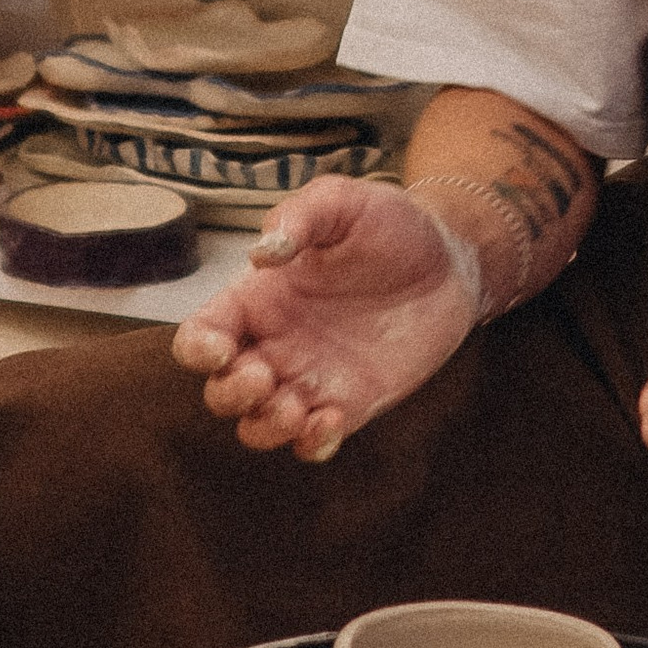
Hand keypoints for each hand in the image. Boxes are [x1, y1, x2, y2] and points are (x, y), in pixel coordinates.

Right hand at [172, 176, 478, 460]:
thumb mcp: (343, 202)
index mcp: (259, 299)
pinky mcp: (350, 404)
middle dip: (230, 394)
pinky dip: (310, 445)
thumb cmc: (390, 224)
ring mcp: (310, 378)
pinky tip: (332, 420)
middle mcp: (275, 344)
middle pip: (220, 392)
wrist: (451, 259)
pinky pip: (311, 444)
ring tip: (296, 407)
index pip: (200, 336)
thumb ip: (300, 217)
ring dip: (265, 427)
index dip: (196, 350)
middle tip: (265, 375)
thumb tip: (261, 254)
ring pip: (257, 426)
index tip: (221, 348)